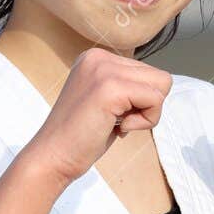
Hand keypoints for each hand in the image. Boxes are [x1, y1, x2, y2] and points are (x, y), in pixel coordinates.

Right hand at [25, 49, 172, 185]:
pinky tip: (118, 127)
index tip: (113, 114)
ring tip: (117, 122)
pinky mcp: (110, 87)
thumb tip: (161, 86)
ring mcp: (103, 69)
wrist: (52, 157)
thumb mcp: (106, 100)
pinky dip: (144, 121)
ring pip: (161, 86)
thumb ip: (128, 87)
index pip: (148, 73)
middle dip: (147, 106)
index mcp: (97, 58)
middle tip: (116, 121)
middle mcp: (99, 57)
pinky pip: (155, 101)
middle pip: (159, 78)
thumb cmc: (82, 136)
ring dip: (147, 113)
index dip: (140, 101)